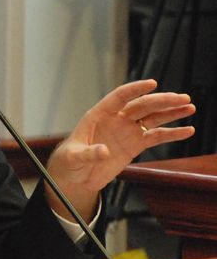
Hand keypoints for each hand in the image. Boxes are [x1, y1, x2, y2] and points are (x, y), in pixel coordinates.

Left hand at [44, 79, 193, 219]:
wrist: (75, 175)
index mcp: (98, 115)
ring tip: (189, 107)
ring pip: (152, 118)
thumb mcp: (74, 157)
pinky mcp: (135, 145)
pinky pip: (155, 137)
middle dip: (161, 101)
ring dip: (170, 112)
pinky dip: (171, 134)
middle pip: (141, 106)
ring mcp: (127, 131)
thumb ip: (88, 153)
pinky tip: (187, 130)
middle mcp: (115, 119)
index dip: (135, 89)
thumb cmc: (69, 161)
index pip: (119, 97)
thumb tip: (104, 151)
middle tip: (182, 98)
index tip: (152, 83)